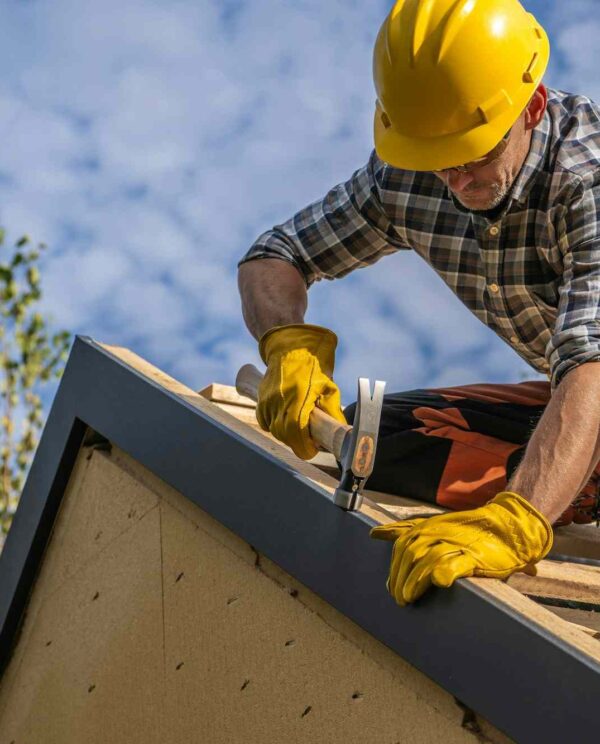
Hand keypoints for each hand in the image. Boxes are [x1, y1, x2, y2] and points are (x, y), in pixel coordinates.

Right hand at [257, 324, 345, 458]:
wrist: (290, 349)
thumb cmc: (313, 367)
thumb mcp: (328, 386)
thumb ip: (332, 410)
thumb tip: (339, 431)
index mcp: (298, 397)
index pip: (295, 433)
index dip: (304, 447)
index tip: (312, 450)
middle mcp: (279, 400)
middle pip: (284, 435)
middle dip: (297, 442)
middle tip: (310, 441)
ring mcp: (267, 400)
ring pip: (275, 430)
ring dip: (287, 434)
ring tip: (300, 428)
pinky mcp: (261, 399)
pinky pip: (266, 422)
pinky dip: (275, 426)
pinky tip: (287, 419)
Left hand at [370, 491, 552, 605]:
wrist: (507, 528)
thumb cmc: (467, 531)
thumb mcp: (433, 526)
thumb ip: (405, 529)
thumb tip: (375, 533)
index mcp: (427, 526)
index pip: (401, 544)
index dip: (394, 567)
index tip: (390, 586)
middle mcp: (438, 532)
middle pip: (410, 554)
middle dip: (400, 577)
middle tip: (399, 598)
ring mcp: (456, 543)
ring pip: (427, 559)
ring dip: (415, 580)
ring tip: (408, 597)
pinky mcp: (473, 556)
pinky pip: (454, 563)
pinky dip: (444, 572)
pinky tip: (437, 582)